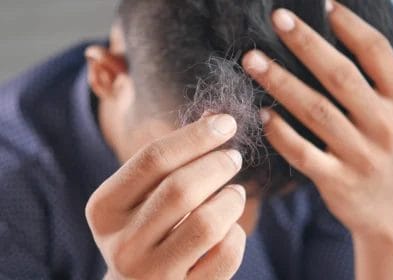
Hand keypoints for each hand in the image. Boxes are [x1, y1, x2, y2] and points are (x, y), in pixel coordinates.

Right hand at [85, 114, 245, 279]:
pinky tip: (230, 228)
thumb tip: (216, 119)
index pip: (153, 159)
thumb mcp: (142, 194)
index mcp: (105, 208)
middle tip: (233, 157)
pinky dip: (236, 234)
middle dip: (217, 164)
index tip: (226, 123)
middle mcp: (122, 243)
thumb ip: (171, 159)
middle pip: (180, 189)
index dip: (195, 136)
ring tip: (235, 192)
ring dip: (231, 200)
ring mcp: (152, 274)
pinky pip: (225, 256)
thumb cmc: (145, 226)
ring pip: (207, 223)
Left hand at [242, 1, 392, 278]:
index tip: (323, 4)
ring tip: (252, 61)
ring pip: (316, 112)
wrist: (392, 209)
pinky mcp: (337, 181)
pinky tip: (263, 114)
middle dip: (306, 44)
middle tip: (277, 18)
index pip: (376, 53)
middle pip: (340, 76)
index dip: (350, 26)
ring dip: (281, 83)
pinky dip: (281, 133)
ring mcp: (360, 155)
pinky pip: (304, 153)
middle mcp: (386, 125)